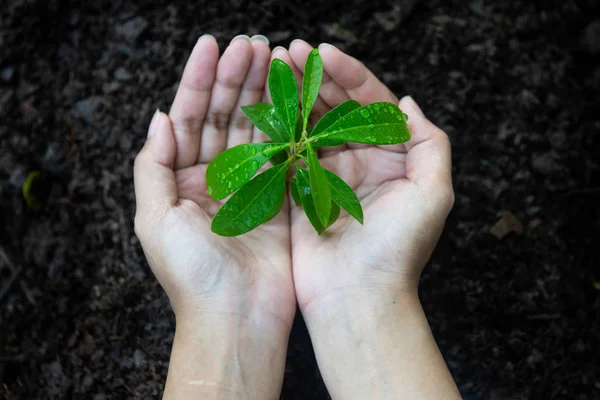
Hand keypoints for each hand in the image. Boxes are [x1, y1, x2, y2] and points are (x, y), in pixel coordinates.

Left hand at [134, 35, 294, 398]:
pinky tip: (293, 96)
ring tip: (271, 57)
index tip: (211, 45)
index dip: (197, 80)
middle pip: (222, 116)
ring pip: (254, 128)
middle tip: (251, 43)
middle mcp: (213, 179)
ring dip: (261, 92)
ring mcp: (249, 186)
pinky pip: (283, 153)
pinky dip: (288, 124)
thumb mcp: (154, 219)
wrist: (237, 318)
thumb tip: (158, 118)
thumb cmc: (191, 275)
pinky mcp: (280, 198)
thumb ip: (152, 166)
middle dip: (234, 78)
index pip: (187, 117)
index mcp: (179, 181)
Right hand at [279, 40, 458, 398]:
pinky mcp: (299, 191)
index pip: (371, 104)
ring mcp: (326, 175)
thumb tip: (409, 103)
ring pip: (309, 124)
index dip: (350, 75)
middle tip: (290, 50)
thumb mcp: (434, 193)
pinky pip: (288, 151)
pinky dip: (276, 127)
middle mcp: (359, 162)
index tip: (325, 53)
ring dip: (294, 95)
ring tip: (273, 66)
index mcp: (392, 157)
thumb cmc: (399, 249)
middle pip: (337, 108)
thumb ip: (431, 143)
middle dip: (316, 78)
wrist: (358, 297)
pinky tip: (263, 103)